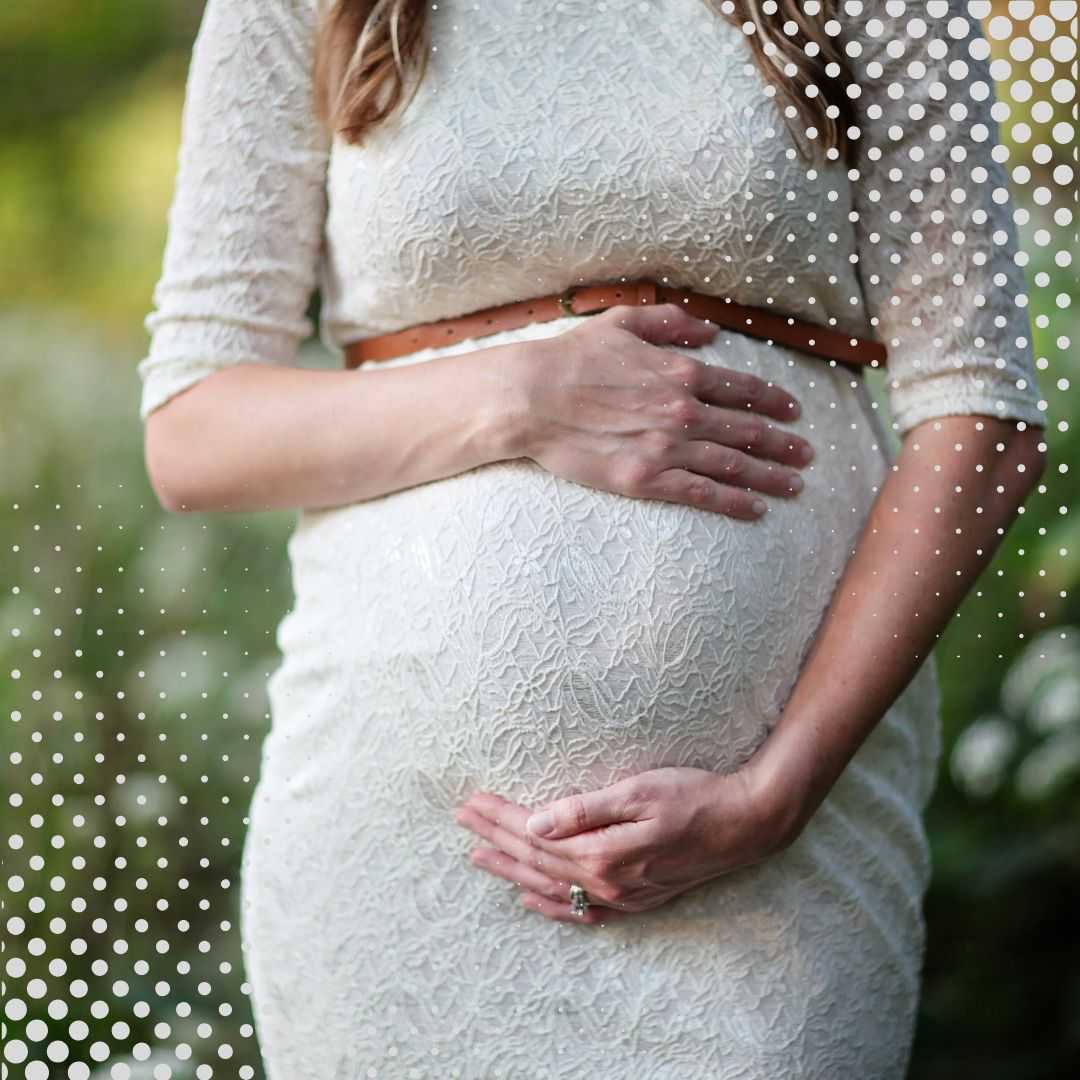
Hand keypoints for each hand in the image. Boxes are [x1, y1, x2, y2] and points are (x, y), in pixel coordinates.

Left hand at [454, 764, 794, 923]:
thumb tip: (535, 823)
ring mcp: (621, 895)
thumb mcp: (637, 791)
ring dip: (512, 869)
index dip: (499, 817)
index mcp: (601, 851)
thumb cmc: (693, 797)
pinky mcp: (635, 898)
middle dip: (495, 838)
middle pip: (535, 859)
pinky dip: (551, 904)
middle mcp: (606, 881)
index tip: (471, 802)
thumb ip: (584, 811)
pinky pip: (582, 909)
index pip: (534, 833)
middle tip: (462, 821)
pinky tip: (530, 898)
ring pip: (551, 884)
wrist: (743, 824)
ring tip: (479, 857)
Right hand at [512, 302, 814, 520]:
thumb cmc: (572, 358)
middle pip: (748, 430)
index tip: (794, 411)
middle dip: (784, 443)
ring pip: (733, 465)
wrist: (533, 398)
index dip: (774, 401)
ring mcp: (668, 448)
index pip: (742, 389)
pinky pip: (702, 493)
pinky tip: (756, 509)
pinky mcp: (647, 480)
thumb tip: (710, 330)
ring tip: (795, 485)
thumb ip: (671, 322)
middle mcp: (684, 411)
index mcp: (681, 373)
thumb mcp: (622, 322)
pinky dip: (734, 501)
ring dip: (770, 476)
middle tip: (808, 454)